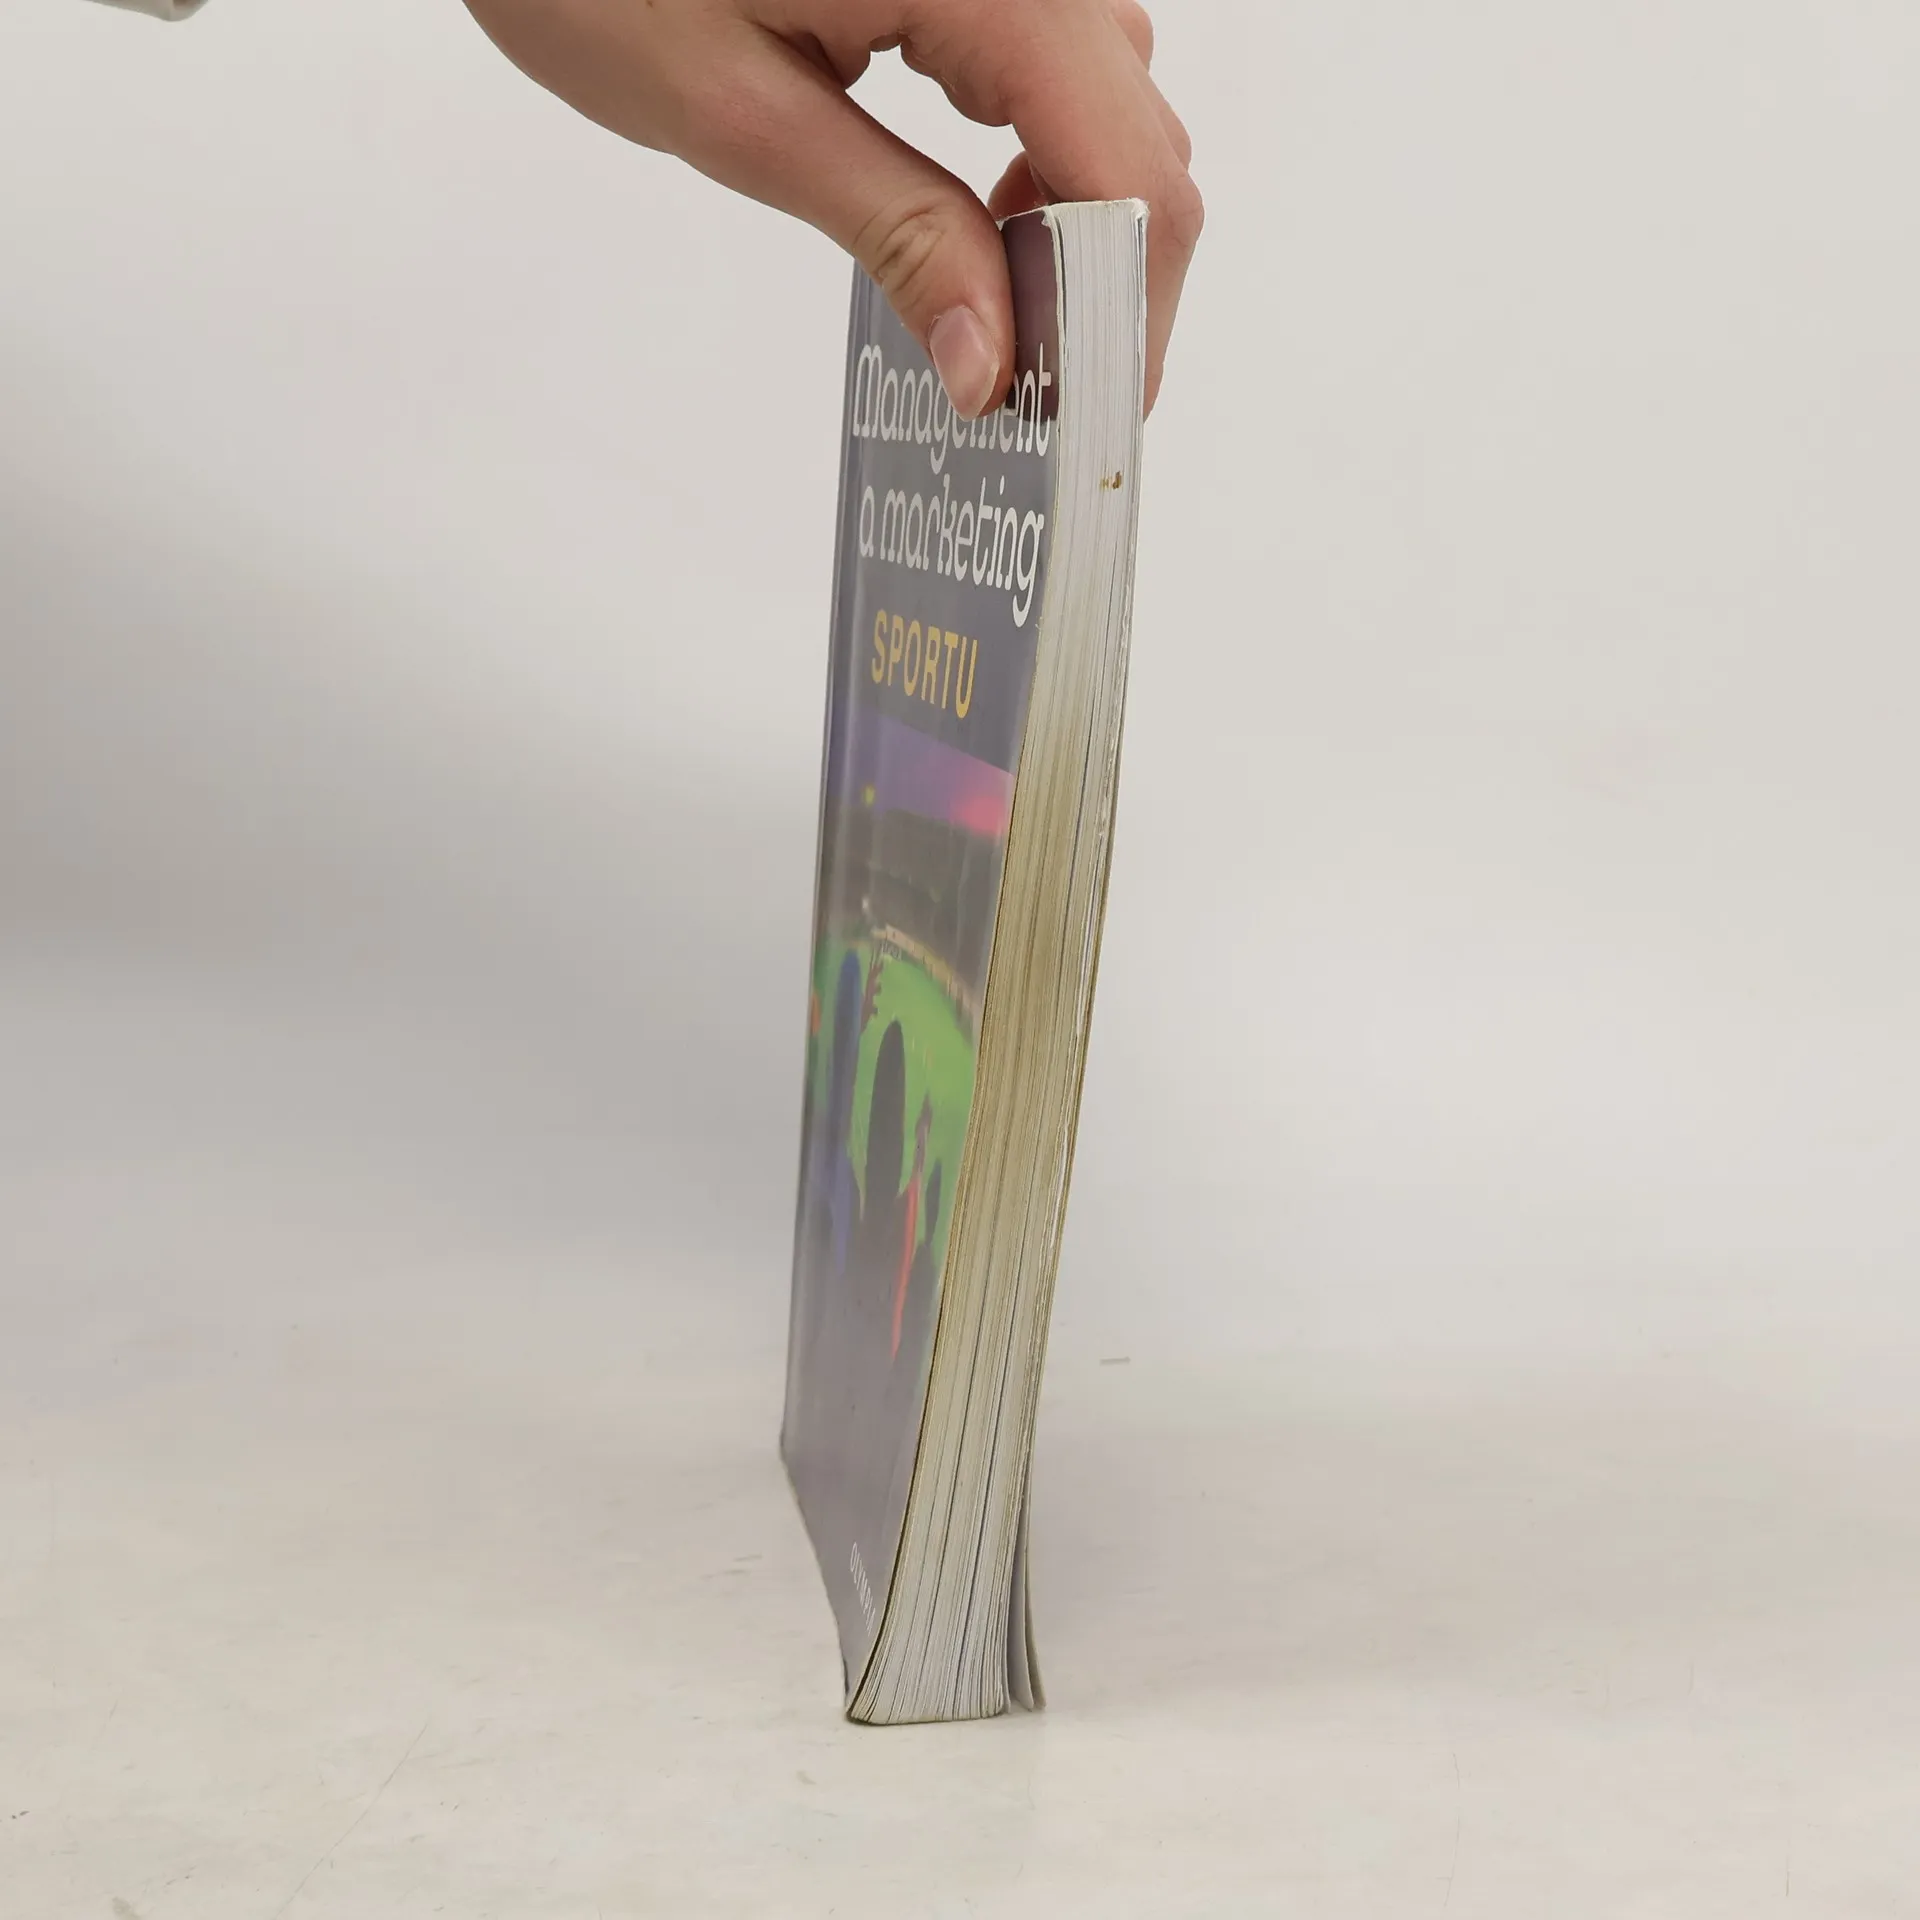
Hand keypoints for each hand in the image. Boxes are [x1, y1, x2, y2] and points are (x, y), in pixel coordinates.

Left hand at [460, 0, 1200, 415]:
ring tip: (989, 296)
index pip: (1128, 170)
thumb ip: (895, 233)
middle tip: (1021, 379)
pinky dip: (1046, 147)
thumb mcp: (740, 113)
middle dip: (1102, 277)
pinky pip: (1067, 53)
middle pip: (1142, 137)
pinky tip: (981, 200)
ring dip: (1077, 214)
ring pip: (1117, 98)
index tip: (1082, 414)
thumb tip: (991, 362)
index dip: (1125, 311)